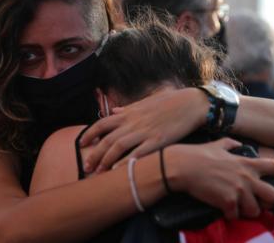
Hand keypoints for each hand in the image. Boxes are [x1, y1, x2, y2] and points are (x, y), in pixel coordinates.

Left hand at [80, 88, 208, 172]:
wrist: (191, 103)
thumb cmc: (170, 101)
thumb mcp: (146, 102)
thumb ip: (129, 108)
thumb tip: (115, 111)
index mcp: (130, 113)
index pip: (102, 123)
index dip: (89, 134)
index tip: (82, 144)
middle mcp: (133, 122)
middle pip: (107, 139)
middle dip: (94, 154)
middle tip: (86, 167)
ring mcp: (145, 132)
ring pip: (119, 147)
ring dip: (106, 160)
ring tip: (98, 173)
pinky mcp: (158, 141)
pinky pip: (138, 153)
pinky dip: (127, 162)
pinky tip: (119, 171)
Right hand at [168, 138, 273, 219]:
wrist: (182, 166)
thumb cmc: (197, 154)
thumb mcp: (218, 144)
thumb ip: (232, 144)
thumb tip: (238, 145)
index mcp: (246, 163)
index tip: (270, 179)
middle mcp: (246, 177)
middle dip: (268, 201)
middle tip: (256, 201)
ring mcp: (238, 191)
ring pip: (256, 211)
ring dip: (247, 211)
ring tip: (238, 207)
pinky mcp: (227, 202)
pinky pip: (235, 216)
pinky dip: (229, 215)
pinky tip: (223, 209)